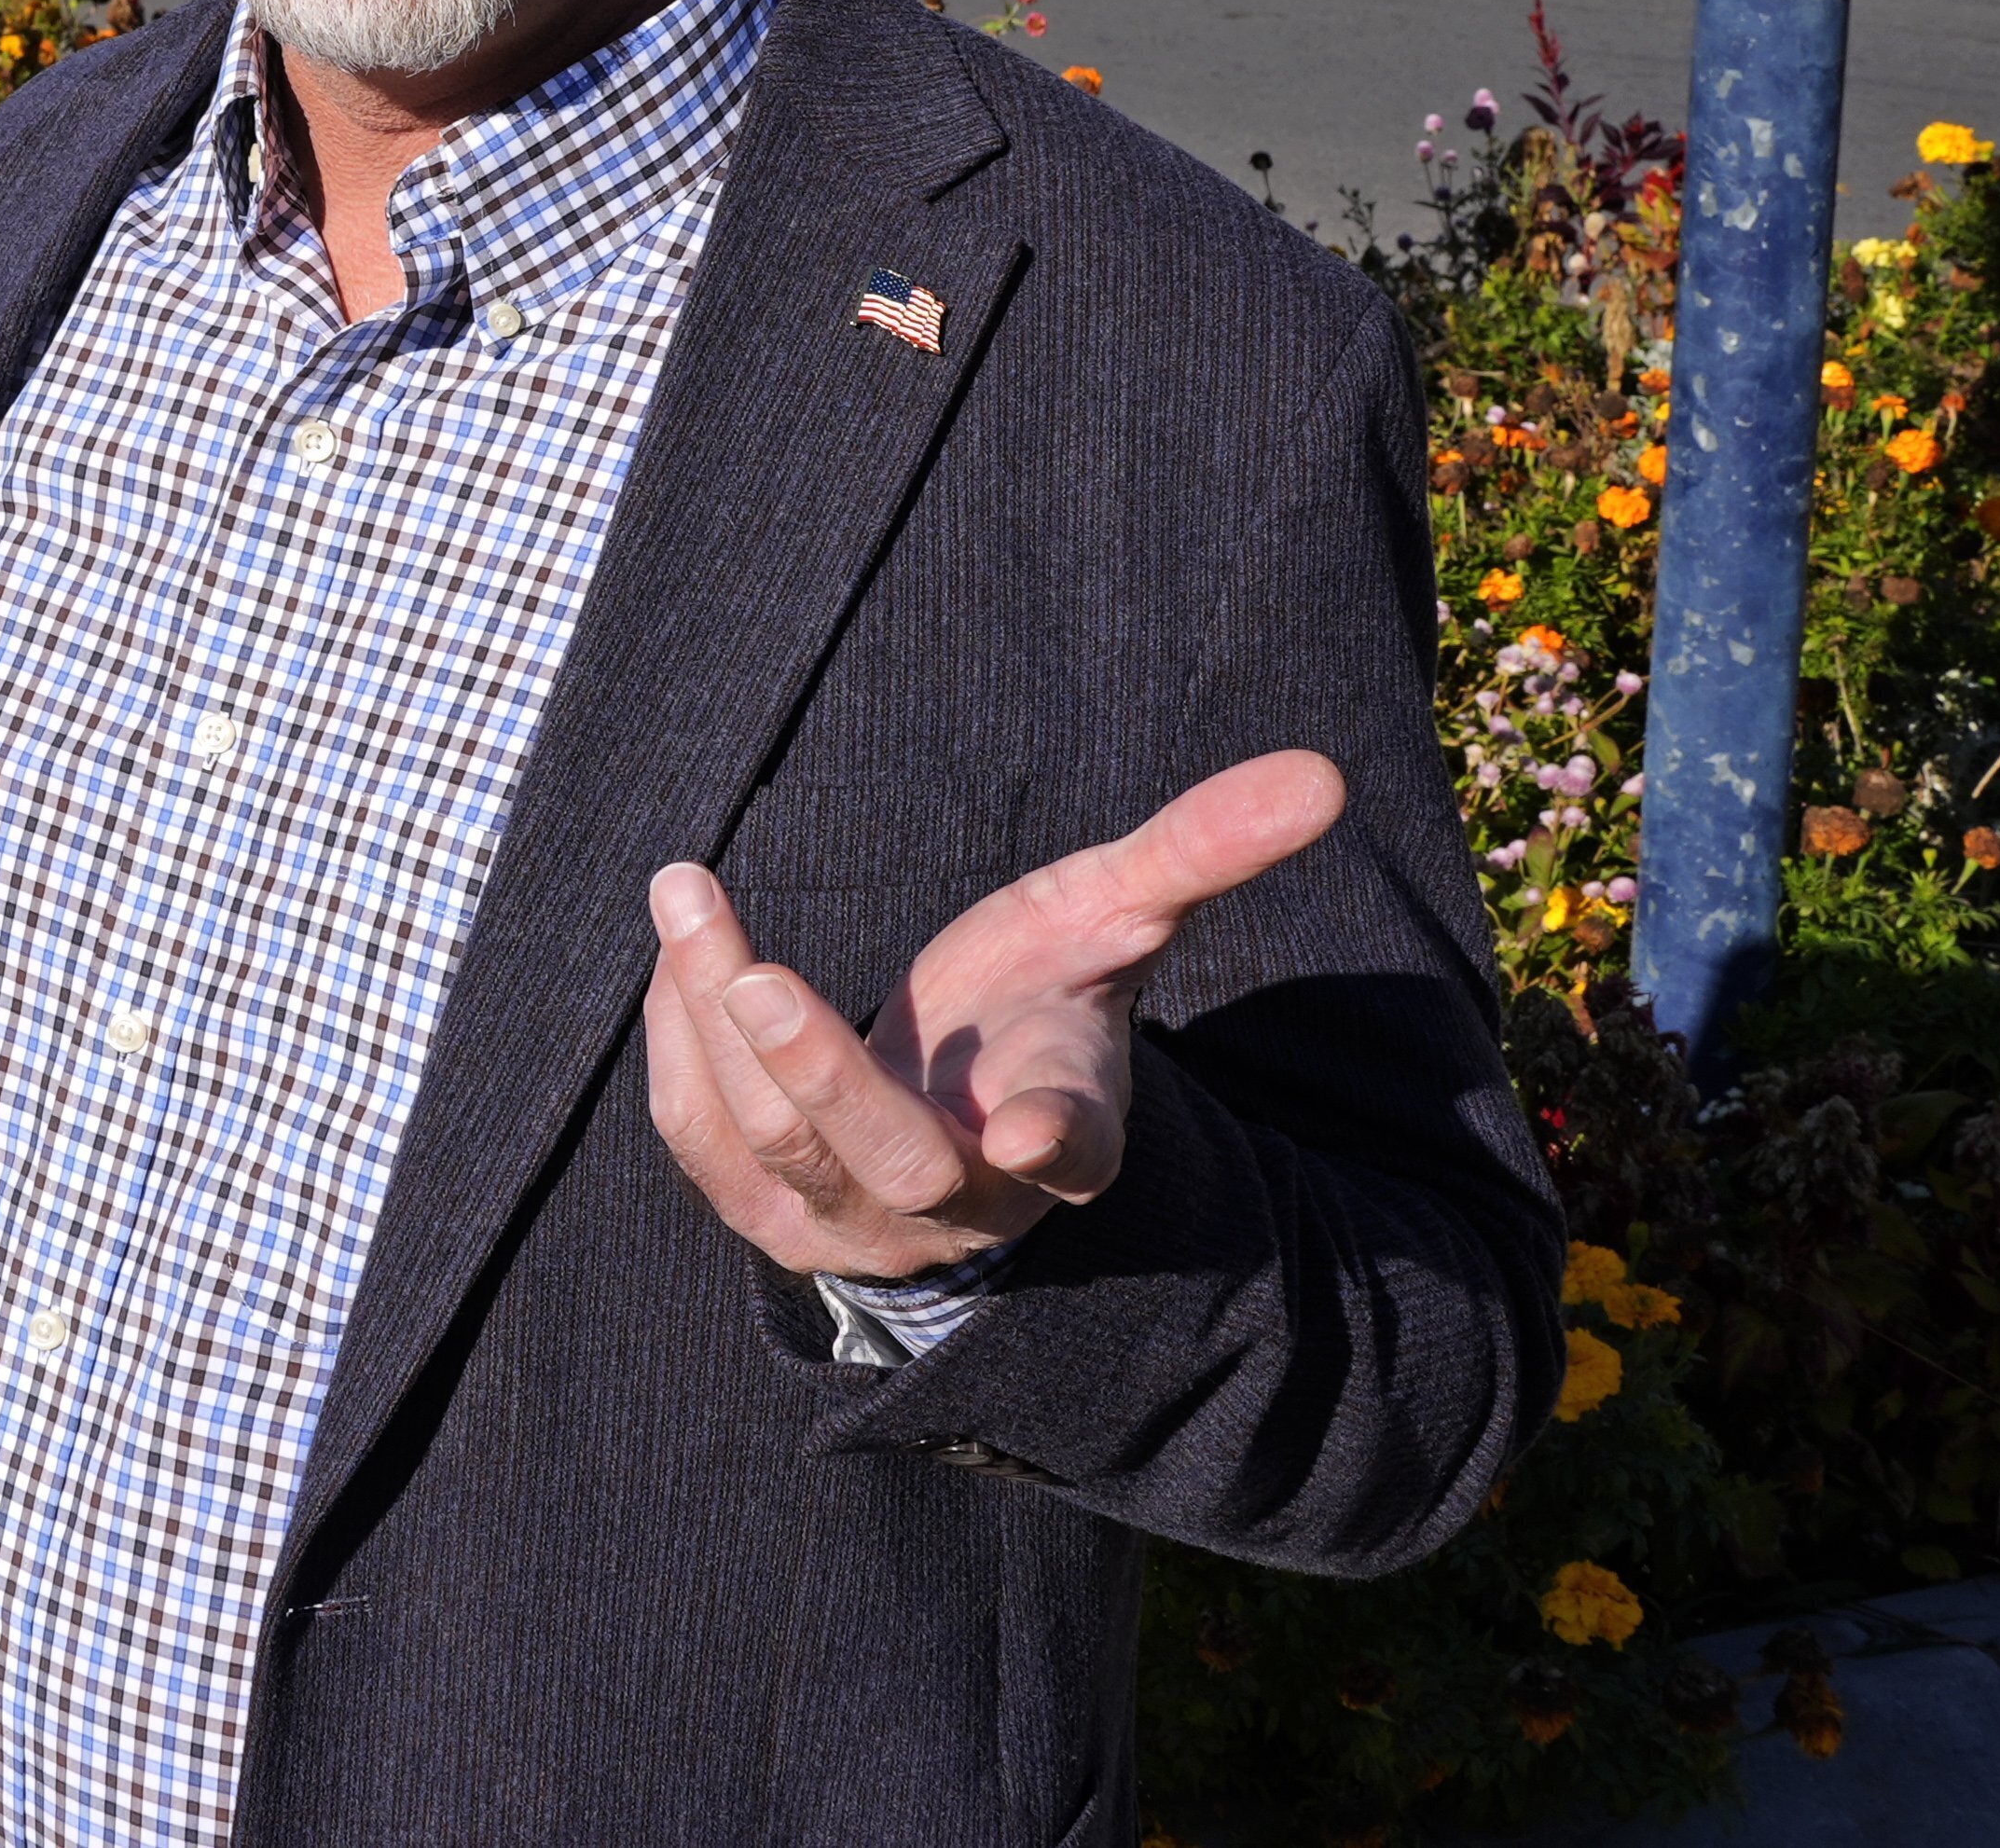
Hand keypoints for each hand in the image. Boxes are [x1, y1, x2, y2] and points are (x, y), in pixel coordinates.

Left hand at [642, 749, 1345, 1281]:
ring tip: (684, 892)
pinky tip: (680, 950)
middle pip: (889, 1161)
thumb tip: (1319, 774)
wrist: (959, 1108)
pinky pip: (703, 1142)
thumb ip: (1200, 851)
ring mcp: (856, 1226)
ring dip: (717, 1022)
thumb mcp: (1116, 920)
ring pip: (771, 1149)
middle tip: (761, 977)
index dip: (1061, 1145)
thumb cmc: (1042, 998)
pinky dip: (680, 1043)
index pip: (1078, 1151)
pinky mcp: (769, 1215)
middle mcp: (961, 1204)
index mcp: (1067, 1135)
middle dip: (820, 1076)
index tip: (1041, 1134)